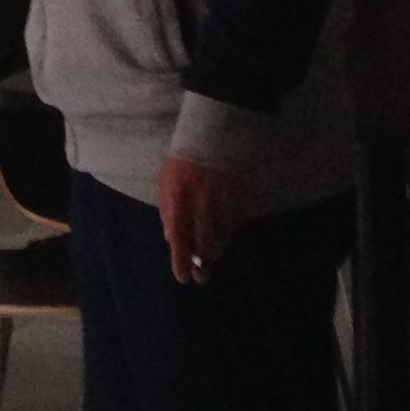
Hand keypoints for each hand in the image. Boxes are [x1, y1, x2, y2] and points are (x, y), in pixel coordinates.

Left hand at [157, 154, 251, 285]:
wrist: (216, 132)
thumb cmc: (185, 158)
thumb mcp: (167, 180)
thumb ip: (168, 210)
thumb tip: (170, 238)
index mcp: (179, 198)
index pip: (179, 238)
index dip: (180, 262)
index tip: (182, 278)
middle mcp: (202, 203)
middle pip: (203, 243)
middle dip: (201, 265)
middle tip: (201, 278)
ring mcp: (224, 201)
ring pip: (222, 237)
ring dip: (216, 252)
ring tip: (211, 260)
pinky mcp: (241, 197)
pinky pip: (236, 224)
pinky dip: (229, 235)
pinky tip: (225, 240)